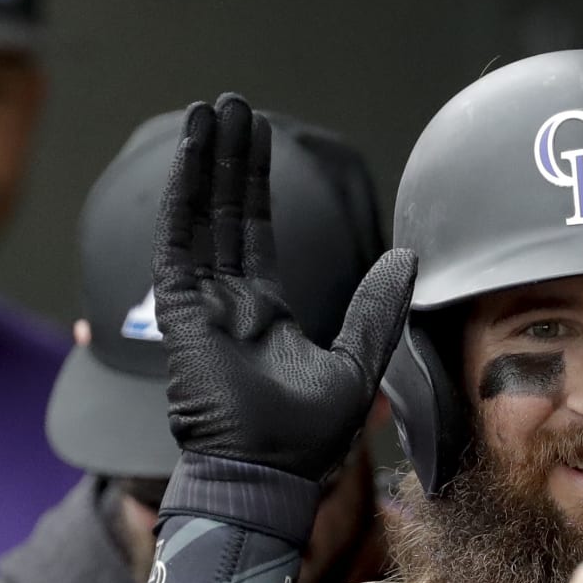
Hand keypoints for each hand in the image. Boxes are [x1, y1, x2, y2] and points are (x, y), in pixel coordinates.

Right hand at [152, 94, 416, 480]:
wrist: (268, 476)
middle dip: (229, 160)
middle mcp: (226, 303)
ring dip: (204, 166)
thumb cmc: (308, 441)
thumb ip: (376, 308)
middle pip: (225, 214)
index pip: (254, 233)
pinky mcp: (181, 314)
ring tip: (210, 112)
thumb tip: (406, 256)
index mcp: (262, 314)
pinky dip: (183, 199)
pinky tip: (191, 158)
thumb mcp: (357, 363)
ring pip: (199, 219)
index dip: (256, 184)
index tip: (259, 139)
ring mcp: (200, 306)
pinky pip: (177, 245)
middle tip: (232, 107)